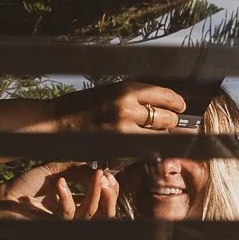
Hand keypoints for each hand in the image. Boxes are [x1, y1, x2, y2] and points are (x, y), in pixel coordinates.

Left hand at [0, 164, 120, 221]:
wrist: (4, 197)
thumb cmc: (26, 186)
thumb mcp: (55, 171)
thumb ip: (76, 169)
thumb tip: (98, 169)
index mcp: (76, 203)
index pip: (103, 202)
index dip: (111, 190)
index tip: (109, 174)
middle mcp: (73, 216)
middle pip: (104, 215)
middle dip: (110, 196)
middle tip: (106, 178)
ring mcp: (64, 223)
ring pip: (89, 214)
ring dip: (95, 193)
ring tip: (96, 176)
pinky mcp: (53, 227)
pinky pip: (68, 214)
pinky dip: (66, 196)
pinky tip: (60, 183)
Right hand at [53, 81, 191, 137]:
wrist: (57, 122)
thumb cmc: (83, 105)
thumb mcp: (111, 91)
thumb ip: (135, 95)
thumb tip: (162, 102)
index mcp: (126, 89)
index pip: (165, 95)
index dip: (177, 102)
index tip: (180, 106)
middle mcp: (127, 108)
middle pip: (167, 117)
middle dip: (171, 121)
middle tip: (169, 121)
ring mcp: (124, 130)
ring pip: (159, 135)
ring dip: (161, 135)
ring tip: (155, 133)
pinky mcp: (118, 148)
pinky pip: (145, 149)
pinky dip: (148, 148)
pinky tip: (144, 145)